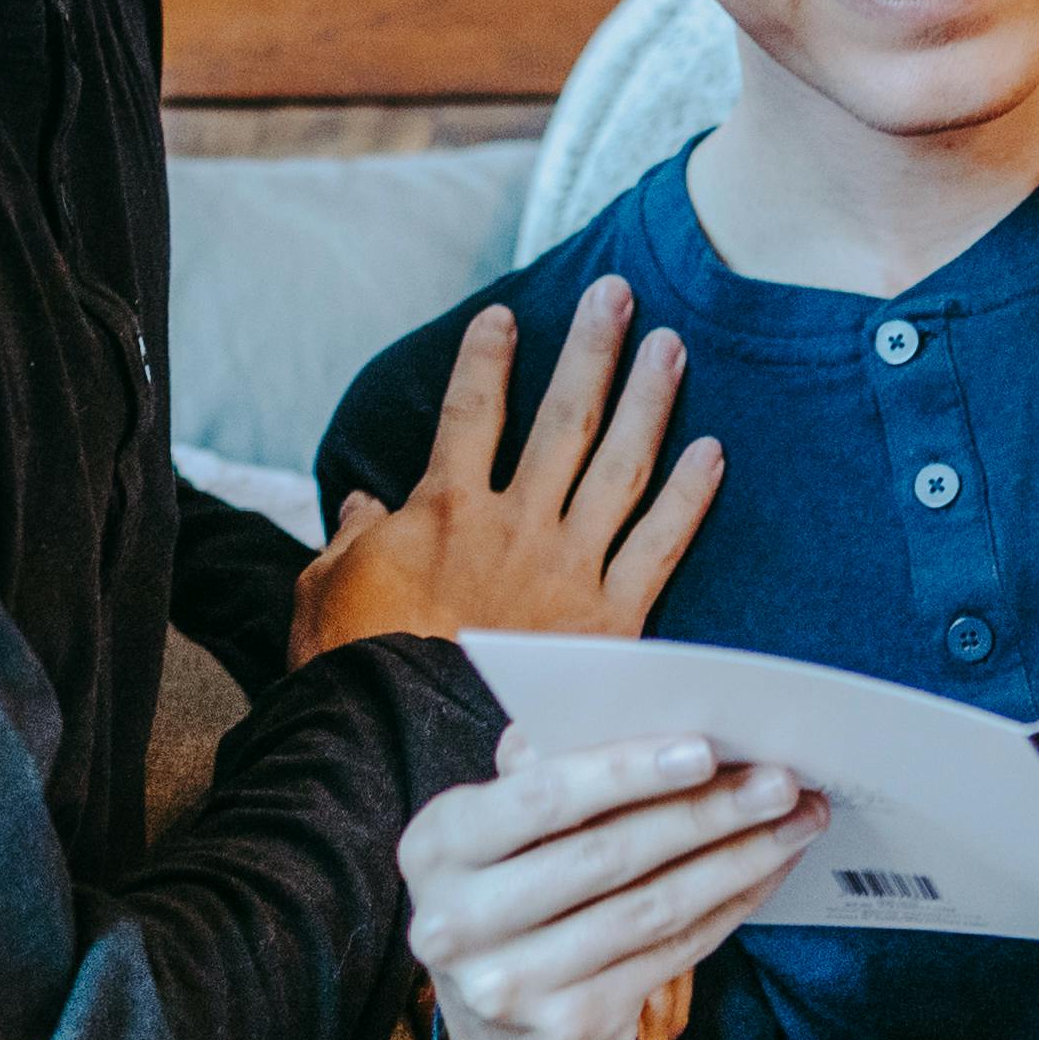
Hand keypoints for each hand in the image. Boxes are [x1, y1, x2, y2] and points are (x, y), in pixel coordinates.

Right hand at [293, 281, 722, 664]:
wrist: (407, 746)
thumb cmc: (356, 673)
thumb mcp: (326, 594)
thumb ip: (351, 540)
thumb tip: (362, 505)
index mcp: (443, 510)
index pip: (470, 410)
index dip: (485, 358)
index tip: (504, 316)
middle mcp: (515, 524)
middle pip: (563, 417)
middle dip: (592, 349)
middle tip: (617, 294)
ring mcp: (567, 569)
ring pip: (621, 464)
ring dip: (649, 398)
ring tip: (672, 345)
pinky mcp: (610, 622)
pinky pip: (660, 546)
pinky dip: (689, 497)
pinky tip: (712, 452)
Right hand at [404, 728, 825, 1039]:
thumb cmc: (512, 904)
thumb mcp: (496, 839)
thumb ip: (540, 776)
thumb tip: (625, 711)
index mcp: (434, 847)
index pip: (537, 798)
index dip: (624, 771)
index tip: (704, 748)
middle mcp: (456, 921)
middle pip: (604, 854)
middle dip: (704, 811)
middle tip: (781, 780)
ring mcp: (510, 983)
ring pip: (649, 906)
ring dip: (735, 858)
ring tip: (796, 821)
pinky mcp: (568, 1027)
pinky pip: (669, 952)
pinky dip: (728, 907)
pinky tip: (766, 871)